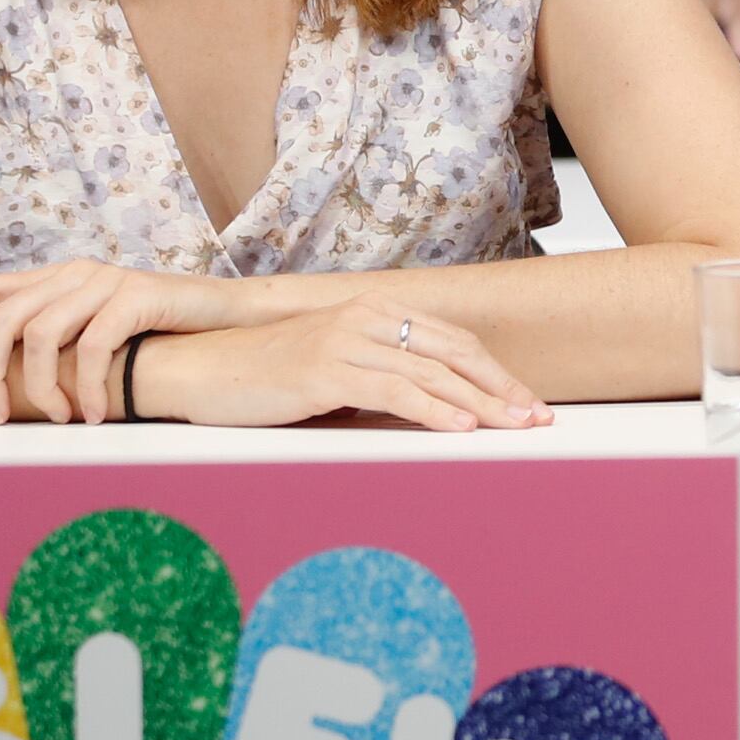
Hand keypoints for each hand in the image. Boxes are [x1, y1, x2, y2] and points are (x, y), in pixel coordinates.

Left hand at [0, 261, 267, 424]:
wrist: (229, 318)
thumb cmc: (161, 335)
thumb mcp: (97, 334)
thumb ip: (56, 341)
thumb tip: (0, 383)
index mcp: (56, 278)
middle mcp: (74, 273)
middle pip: (0, 317)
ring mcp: (105, 281)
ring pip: (41, 334)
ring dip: (40, 388)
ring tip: (59, 420)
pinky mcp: (138, 295)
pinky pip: (93, 346)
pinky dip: (87, 388)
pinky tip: (95, 413)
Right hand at [135, 299, 549, 432]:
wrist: (201, 370)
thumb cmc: (269, 377)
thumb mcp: (338, 371)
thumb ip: (384, 379)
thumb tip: (439, 408)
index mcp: (377, 311)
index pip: (453, 341)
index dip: (495, 372)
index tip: (528, 401)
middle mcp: (367, 316)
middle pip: (454, 353)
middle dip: (501, 387)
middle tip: (538, 417)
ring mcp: (346, 339)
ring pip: (431, 373)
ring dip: (480, 403)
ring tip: (514, 426)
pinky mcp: (325, 368)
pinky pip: (393, 390)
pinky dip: (433, 410)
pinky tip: (460, 428)